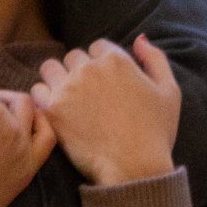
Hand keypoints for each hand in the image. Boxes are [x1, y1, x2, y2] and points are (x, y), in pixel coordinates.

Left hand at [29, 34, 181, 187]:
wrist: (134, 168)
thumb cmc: (156, 133)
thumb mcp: (169, 91)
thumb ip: (155, 59)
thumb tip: (139, 39)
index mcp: (116, 59)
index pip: (97, 47)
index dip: (102, 64)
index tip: (106, 84)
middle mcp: (89, 68)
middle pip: (74, 57)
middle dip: (79, 71)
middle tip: (88, 95)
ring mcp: (68, 87)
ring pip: (51, 68)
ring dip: (58, 79)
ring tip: (68, 99)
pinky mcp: (52, 109)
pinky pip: (36, 91)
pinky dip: (43, 98)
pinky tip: (56, 111)